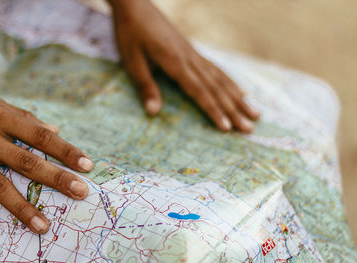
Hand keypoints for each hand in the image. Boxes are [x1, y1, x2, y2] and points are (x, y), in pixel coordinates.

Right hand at [0, 79, 93, 233]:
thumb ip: (25, 119)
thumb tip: (54, 131)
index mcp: (2, 119)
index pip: (41, 137)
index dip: (66, 151)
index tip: (87, 164)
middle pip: (27, 162)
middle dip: (56, 179)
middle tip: (80, 192)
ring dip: (21, 208)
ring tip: (42, 225)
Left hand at [109, 0, 258, 131]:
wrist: (135, 4)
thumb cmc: (130, 32)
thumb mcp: (132, 61)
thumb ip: (145, 86)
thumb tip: (153, 112)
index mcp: (176, 62)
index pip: (199, 91)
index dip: (213, 110)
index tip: (227, 128)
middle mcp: (191, 59)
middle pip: (216, 88)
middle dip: (234, 110)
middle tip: (250, 127)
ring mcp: (194, 54)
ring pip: (221, 79)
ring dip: (238, 98)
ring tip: (255, 112)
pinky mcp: (192, 51)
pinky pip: (216, 69)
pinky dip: (230, 81)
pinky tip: (240, 90)